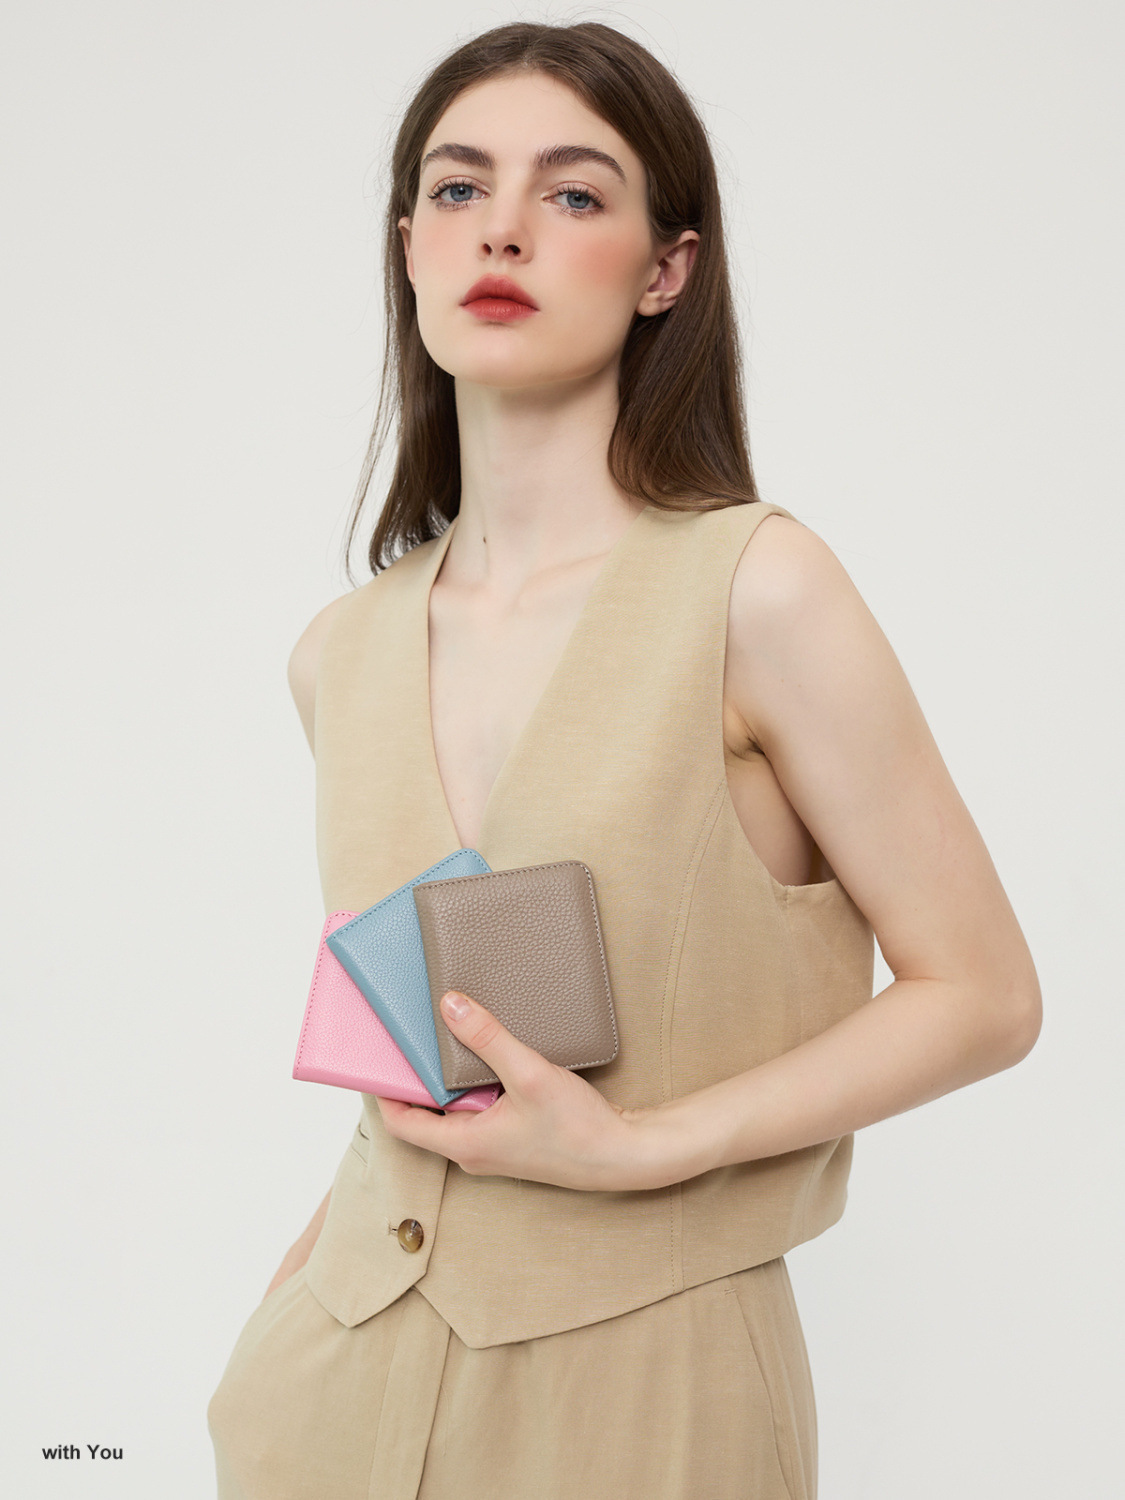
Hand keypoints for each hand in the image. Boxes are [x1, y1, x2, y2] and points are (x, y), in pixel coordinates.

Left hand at [374, 990, 667, 1190]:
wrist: (624, 1156)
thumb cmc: (577, 1129)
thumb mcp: (529, 1074)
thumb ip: (489, 1038)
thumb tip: (450, 1005)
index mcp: (465, 1144)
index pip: (400, 1122)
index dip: (382, 1091)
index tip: (374, 1058)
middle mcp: (473, 1150)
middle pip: (424, 1114)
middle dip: (414, 1078)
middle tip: (407, 1037)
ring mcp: (494, 1147)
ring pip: (454, 1110)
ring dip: (446, 1079)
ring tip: (443, 1038)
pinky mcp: (514, 1138)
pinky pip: (479, 1110)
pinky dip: (473, 1084)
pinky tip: (487, 1056)